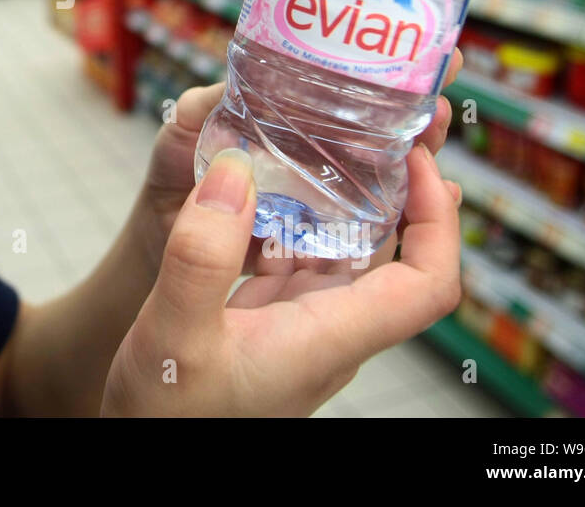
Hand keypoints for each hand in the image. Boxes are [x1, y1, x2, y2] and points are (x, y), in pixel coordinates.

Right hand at [102, 141, 461, 415]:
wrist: (144, 458)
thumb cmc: (165, 418)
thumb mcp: (172, 333)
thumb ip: (200, 255)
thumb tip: (233, 168)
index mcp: (327, 340)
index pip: (428, 285)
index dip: (440, 220)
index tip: (416, 159)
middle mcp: (328, 333)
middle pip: (398, 258)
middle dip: (405, 189)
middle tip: (390, 125)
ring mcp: (300, 329)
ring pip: (350, 256)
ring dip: (354, 199)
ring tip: (341, 140)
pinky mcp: (268, 323)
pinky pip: (305, 262)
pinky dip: (303, 218)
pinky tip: (276, 187)